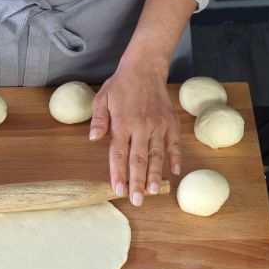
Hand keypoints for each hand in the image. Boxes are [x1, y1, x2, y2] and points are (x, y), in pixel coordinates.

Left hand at [89, 54, 180, 205]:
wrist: (145, 68)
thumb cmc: (120, 85)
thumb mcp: (102, 98)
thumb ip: (98, 120)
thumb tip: (93, 138)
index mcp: (122, 123)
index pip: (118, 153)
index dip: (118, 173)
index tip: (118, 189)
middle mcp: (142, 126)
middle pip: (139, 159)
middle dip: (137, 181)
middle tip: (137, 200)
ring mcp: (159, 125)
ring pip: (157, 155)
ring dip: (155, 175)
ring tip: (154, 192)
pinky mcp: (171, 123)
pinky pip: (174, 144)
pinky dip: (175, 158)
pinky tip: (174, 173)